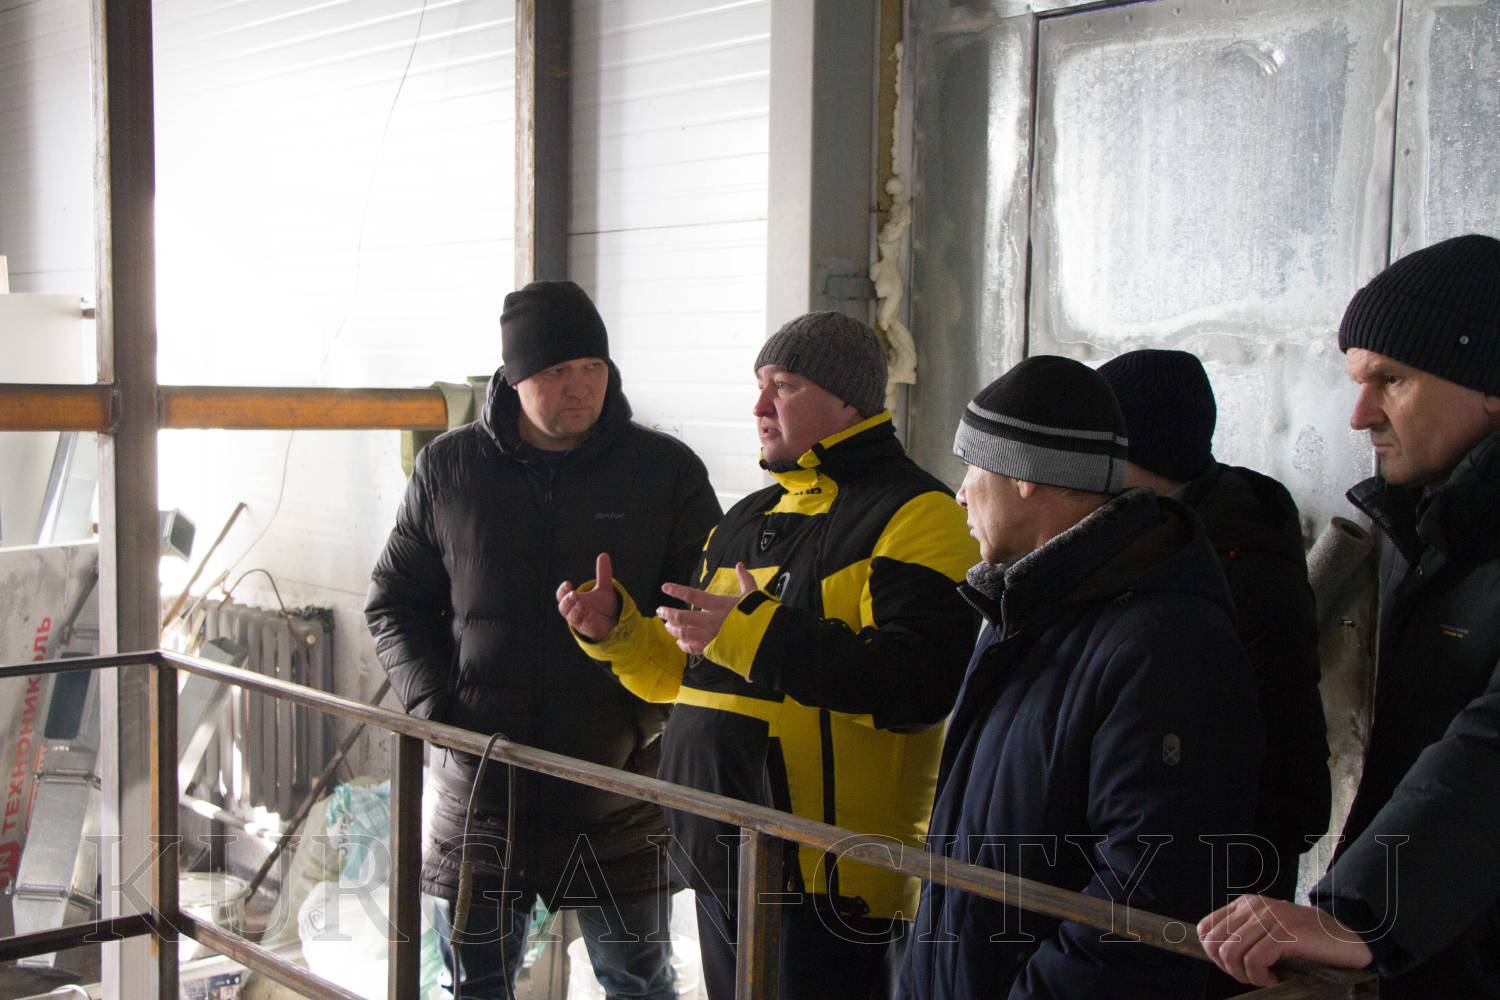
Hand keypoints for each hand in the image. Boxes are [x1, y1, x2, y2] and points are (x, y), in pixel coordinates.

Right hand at [557, 553, 621, 641]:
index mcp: (574, 600)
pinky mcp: (590, 630)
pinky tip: (589, 614)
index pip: (562, 595)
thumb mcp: (604, 588)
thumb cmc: (603, 606)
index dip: (562, 590)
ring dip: (575, 611)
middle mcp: (575, 611)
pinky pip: (586, 626)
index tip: (568, 584)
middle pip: (563, 608)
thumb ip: (603, 573)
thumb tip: (603, 555)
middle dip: (566, 602)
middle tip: (573, 595)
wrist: (613, 622)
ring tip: (580, 604)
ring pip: (573, 618)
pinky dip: (586, 620)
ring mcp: (582, 621)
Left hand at [656, 563, 758, 656]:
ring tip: (667, 625)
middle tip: (659, 610)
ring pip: (683, 633)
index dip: (677, 590)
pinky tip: (679, 643)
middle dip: (668, 613)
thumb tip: (740, 565)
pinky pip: (692, 648)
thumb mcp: (752, 595)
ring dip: (673, 629)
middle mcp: (710, 620)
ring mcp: (709, 636)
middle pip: (682, 616)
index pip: (692, 595)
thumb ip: (744, 579)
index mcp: (718, 605)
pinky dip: (684, 645)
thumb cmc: (759, 616)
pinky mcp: (712, 650)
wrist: (766, 640)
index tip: (665, 587)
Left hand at [1197, 894, 1372, 987]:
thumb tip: (1218, 955)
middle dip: (1228, 968)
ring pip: (1231, 953)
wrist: (1346, 939)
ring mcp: (1270, 918)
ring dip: (1245, 975)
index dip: (1213, 954)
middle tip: (1251, 976)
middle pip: (1215, 943)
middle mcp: (1254, 907)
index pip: (1206, 928)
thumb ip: (1244, 936)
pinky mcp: (1285, 933)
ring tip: (1265, 978)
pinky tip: (1275, 978)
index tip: (1235, 967)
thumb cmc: (1306, 941)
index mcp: (1246, 904)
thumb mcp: (1268, 932)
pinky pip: (1254, 961)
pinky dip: (1260, 977)